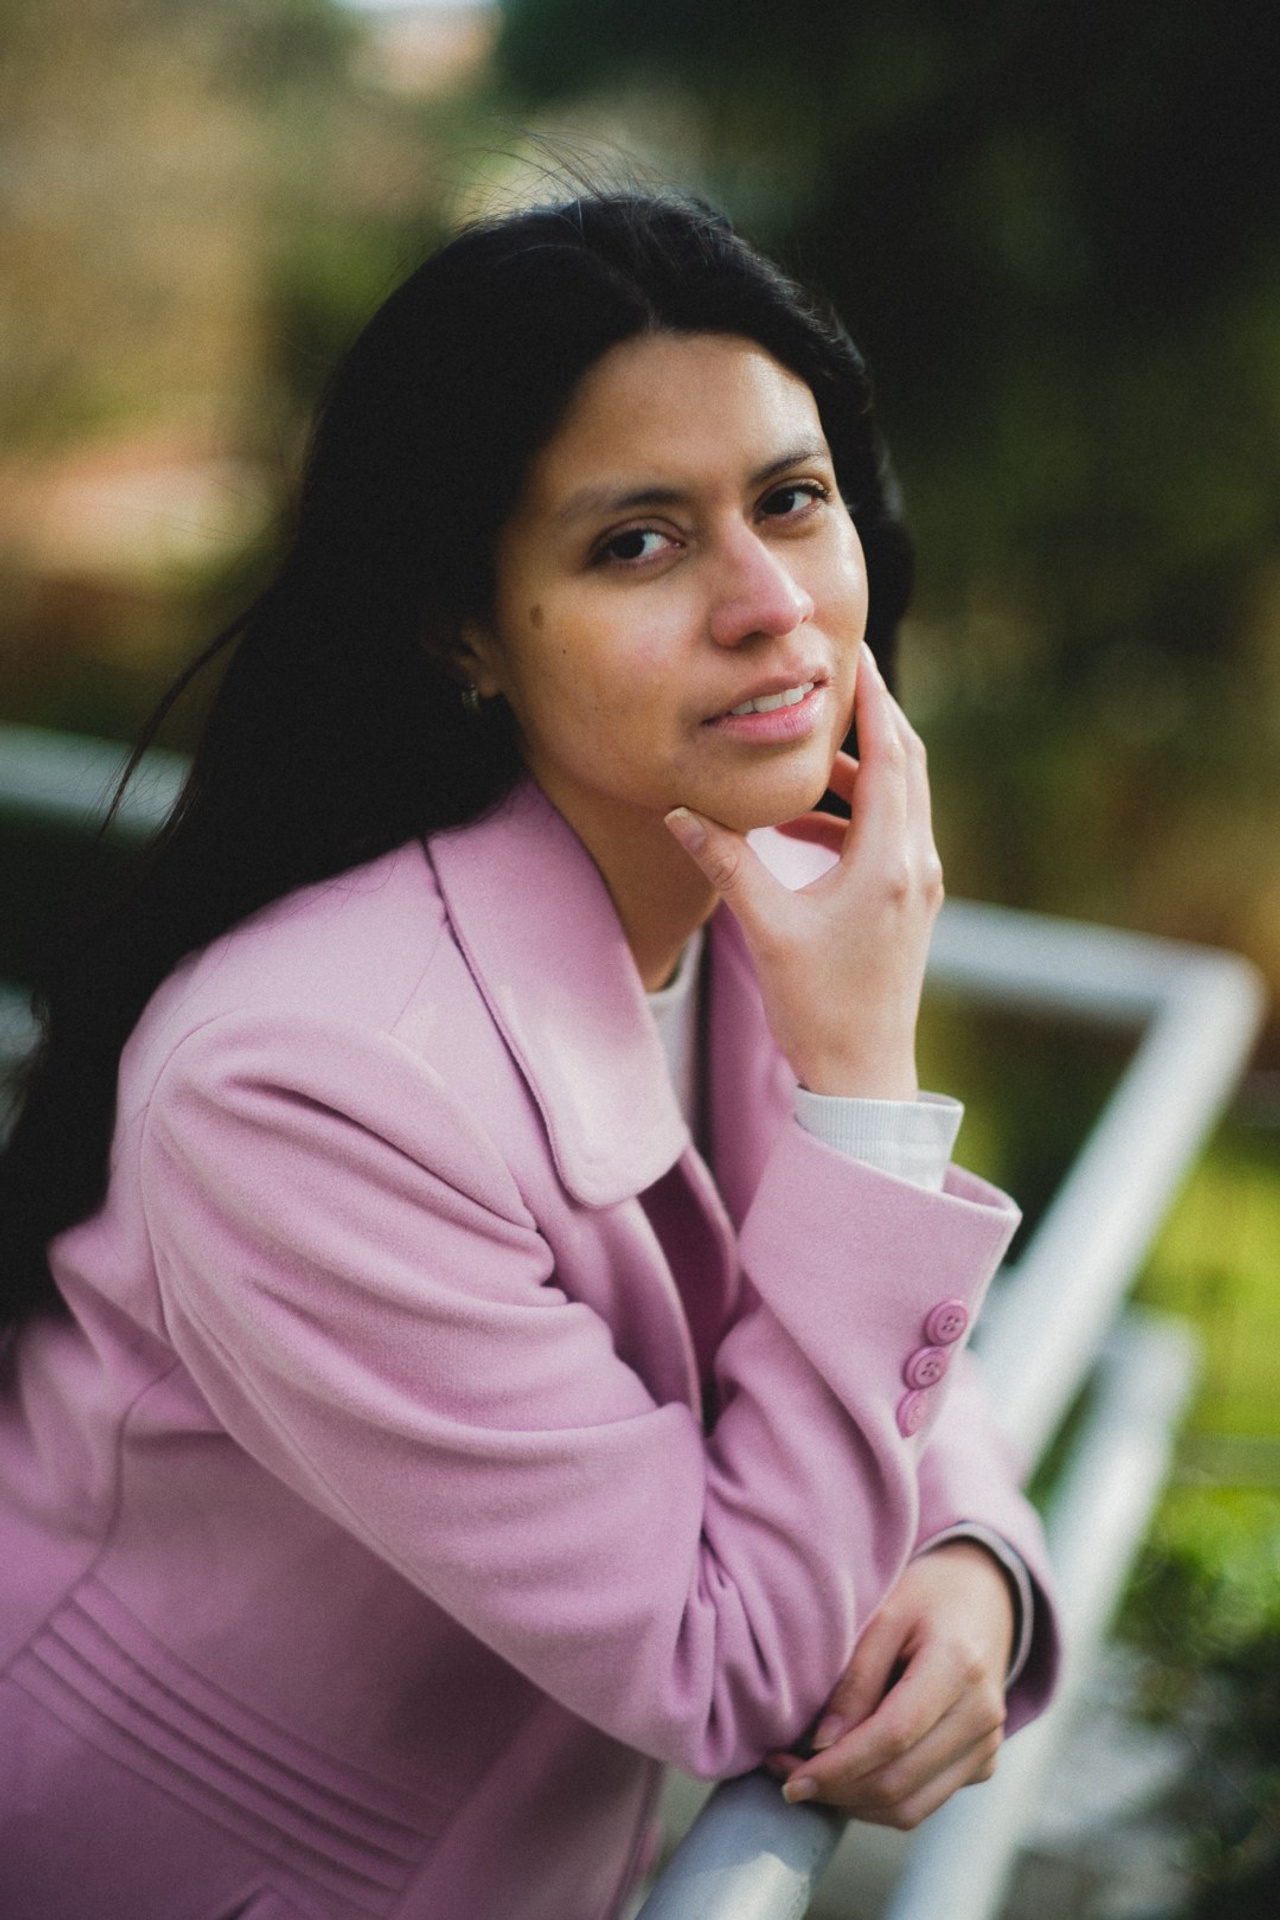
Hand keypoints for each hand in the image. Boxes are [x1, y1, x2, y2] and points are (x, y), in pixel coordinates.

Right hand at [664, 645, 941, 1098]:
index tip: (854, 660)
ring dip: (858, 771)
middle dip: (873, 721)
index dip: (873, 705)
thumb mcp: (767, 929)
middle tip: (835, 683)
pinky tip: (801, 827)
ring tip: (802, 755)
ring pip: (900, 801)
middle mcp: (915, 865)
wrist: (864, 1075)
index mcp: (888, 862)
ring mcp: (918, 885)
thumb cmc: (819, 1007)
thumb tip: (678, 812)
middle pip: (906, 767)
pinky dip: (853, 814)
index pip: (890, 758)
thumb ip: (727, 863)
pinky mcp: (909, 903)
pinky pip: (890, 834)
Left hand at [766, 1542, 1013, 1826]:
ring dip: (852, 1805)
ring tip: (809, 1780)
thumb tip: (821, 1746)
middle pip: (900, 1782)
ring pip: (911, 1808)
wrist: (986, 1597)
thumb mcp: (885, 1615)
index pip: (893, 1736)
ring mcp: (987, 1745)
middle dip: (836, 1790)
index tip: (791, 1778)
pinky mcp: (982, 1764)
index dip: (838, 1766)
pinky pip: (923, 1803)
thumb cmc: (927, 1596)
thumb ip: (856, 1680)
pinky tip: (846, 1777)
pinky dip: (878, 1802)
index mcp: (958, 1666)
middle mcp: (981, 1715)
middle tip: (786, 1777)